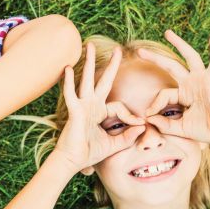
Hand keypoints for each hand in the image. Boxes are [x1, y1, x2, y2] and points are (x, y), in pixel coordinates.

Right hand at [54, 42, 145, 174]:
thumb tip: (143, 127)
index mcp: (98, 113)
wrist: (72, 162)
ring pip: (86, 80)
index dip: (130, 115)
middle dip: (110, 65)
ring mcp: (81, 107)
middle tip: (118, 49)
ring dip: (88, 63)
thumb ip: (128, 137)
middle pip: (102, 81)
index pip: (119, 106)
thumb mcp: (113, 144)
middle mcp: (90, 106)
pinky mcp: (74, 112)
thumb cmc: (88, 153)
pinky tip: (66, 69)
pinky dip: (68, 82)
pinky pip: (71, 94)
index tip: (140, 123)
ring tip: (89, 46)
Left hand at [138, 30, 209, 144]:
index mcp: (183, 94)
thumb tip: (147, 118)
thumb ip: (163, 124)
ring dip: (178, 44)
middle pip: (171, 66)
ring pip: (189, 57)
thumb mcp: (179, 127)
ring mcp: (202, 80)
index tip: (148, 116)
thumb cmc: (204, 131)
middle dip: (155, 58)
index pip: (163, 93)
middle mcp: (192, 83)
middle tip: (139, 51)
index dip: (154, 105)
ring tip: (167, 33)